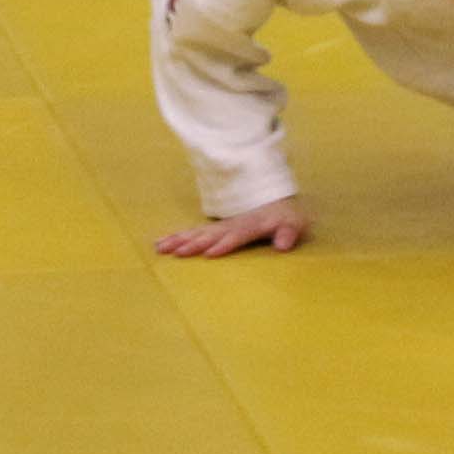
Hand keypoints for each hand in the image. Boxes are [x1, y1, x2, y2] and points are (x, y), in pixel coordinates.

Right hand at [157, 200, 308, 257]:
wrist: (274, 200)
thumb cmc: (284, 217)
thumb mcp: (293, 224)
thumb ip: (288, 233)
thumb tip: (283, 245)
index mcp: (250, 226)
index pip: (236, 236)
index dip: (224, 244)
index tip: (210, 253)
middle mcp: (231, 225)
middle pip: (210, 235)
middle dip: (193, 244)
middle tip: (177, 253)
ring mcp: (220, 226)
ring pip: (196, 233)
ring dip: (178, 240)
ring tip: (161, 248)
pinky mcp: (213, 229)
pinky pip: (192, 233)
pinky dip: (175, 237)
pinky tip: (160, 244)